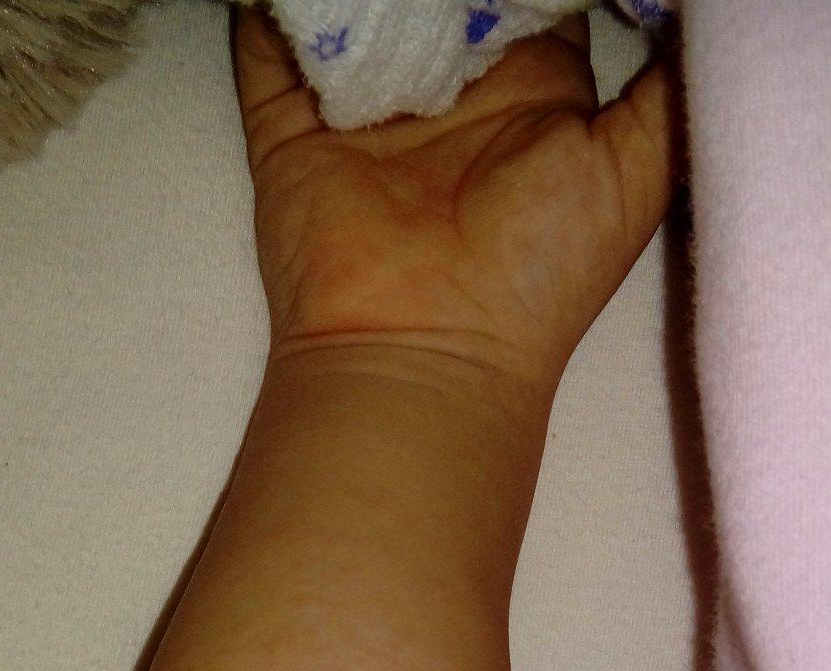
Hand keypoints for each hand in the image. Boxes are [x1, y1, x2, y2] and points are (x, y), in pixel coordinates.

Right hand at [232, 4, 679, 398]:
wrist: (428, 352)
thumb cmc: (540, 271)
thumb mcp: (637, 166)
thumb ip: (667, 89)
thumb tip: (688, 17)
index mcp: (530, 96)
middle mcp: (448, 99)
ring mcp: (367, 115)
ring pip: (357, 9)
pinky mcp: (292, 136)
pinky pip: (270, 51)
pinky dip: (266, 8)